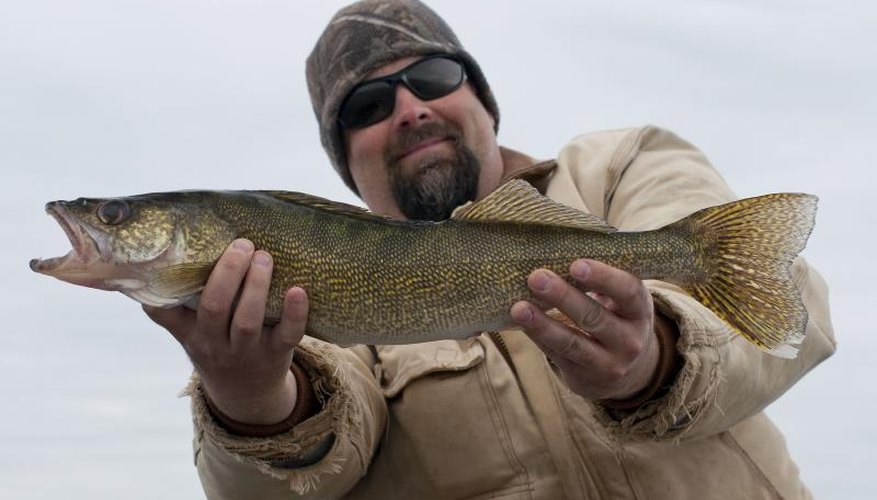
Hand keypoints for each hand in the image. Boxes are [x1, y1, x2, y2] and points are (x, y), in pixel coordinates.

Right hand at [144, 239, 308, 424]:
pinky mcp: (276, 354)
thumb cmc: (218, 346)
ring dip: (256, 286)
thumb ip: (183, 302)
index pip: (165, 313)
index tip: (169, 257)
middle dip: (227, 273)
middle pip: (214, 308)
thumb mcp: (193, 332)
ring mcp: (246, 351)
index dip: (162, 290)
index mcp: (190, 333)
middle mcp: (215, 343)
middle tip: (242, 244)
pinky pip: (287, 335)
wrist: (247, 395)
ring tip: (264, 257)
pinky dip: (294, 314)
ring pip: (247, 320)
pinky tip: (298, 291)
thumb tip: (174, 252)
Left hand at [510, 259, 658, 400]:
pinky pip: (557, 354)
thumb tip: (560, 249)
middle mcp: (630, 340)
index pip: (627, 291)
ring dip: (543, 324)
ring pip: (572, 342)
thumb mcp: (621, 300)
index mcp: (640, 310)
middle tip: (537, 277)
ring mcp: (608, 363)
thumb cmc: (615, 316)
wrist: (625, 370)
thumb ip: (602, 279)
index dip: (603, 277)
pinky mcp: (584, 376)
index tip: (576, 265)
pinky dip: (537, 336)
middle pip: (594, 317)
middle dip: (563, 297)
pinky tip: (520, 321)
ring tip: (519, 307)